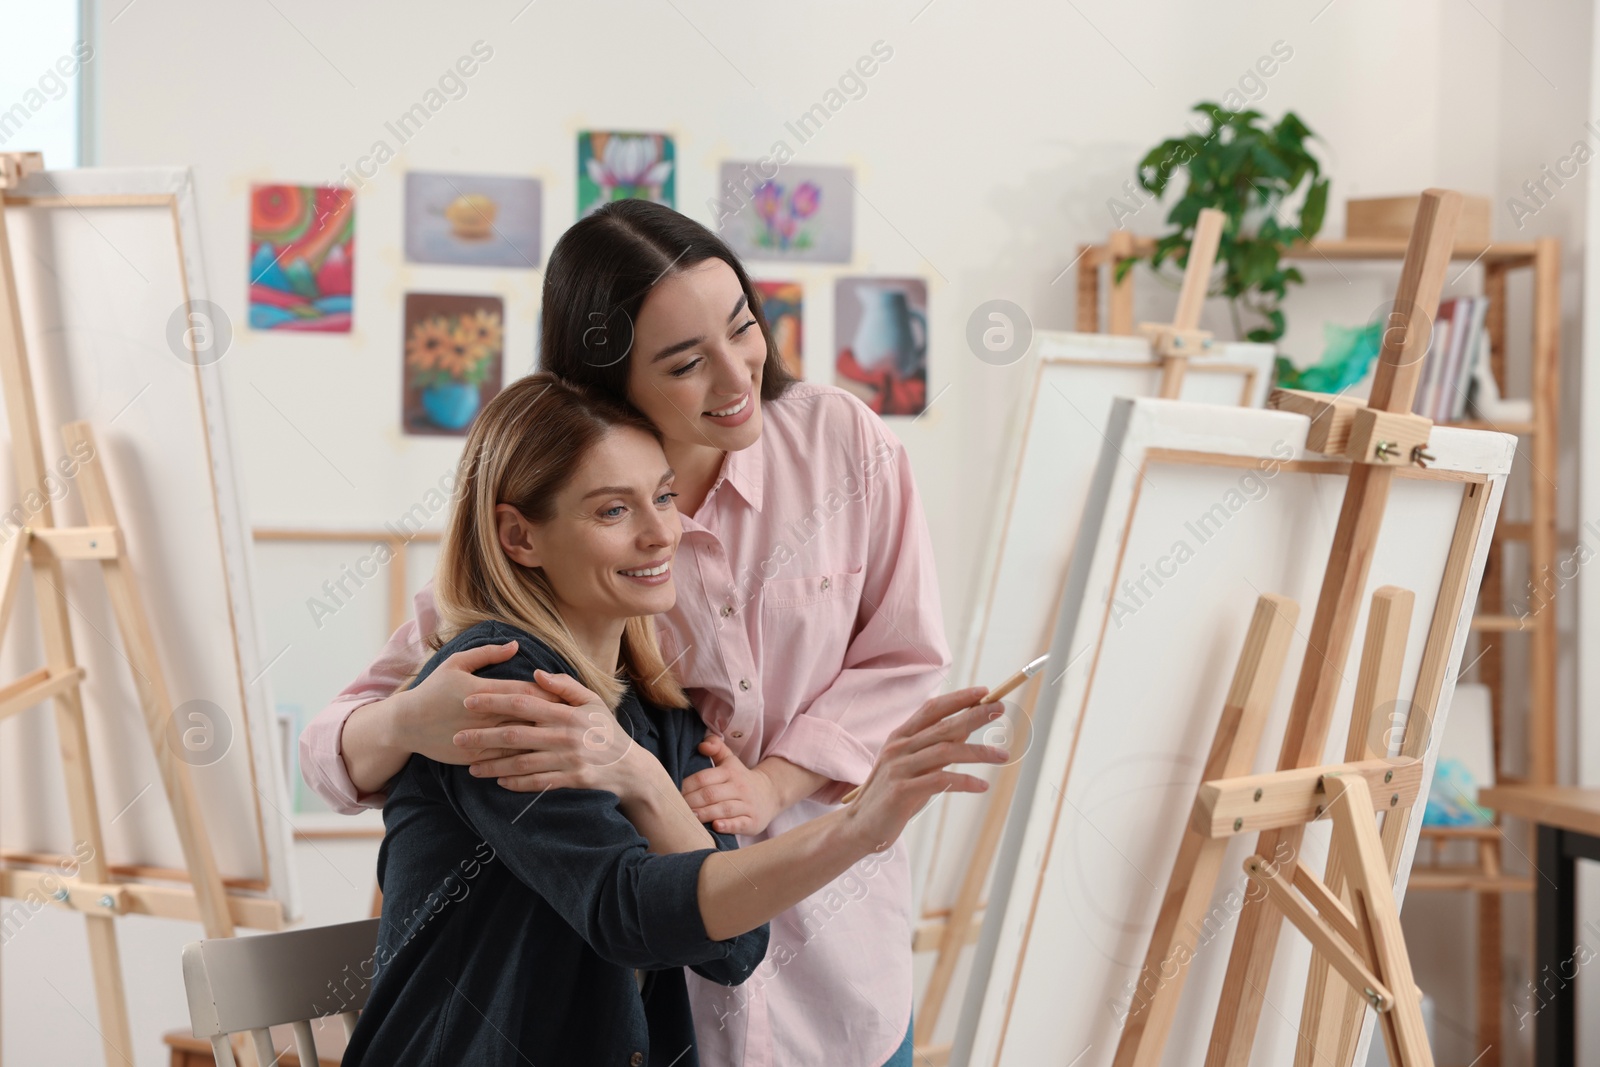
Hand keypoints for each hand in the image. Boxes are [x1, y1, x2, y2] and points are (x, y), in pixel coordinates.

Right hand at [390, 640, 552, 764]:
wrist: (406, 724)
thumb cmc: (434, 689)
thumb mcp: (456, 664)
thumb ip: (487, 654)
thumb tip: (516, 645)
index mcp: (482, 691)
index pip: (525, 692)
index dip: (549, 693)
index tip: (568, 695)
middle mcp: (483, 715)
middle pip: (527, 717)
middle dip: (552, 717)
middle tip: (575, 718)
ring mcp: (478, 738)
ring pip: (519, 741)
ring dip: (542, 739)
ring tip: (566, 738)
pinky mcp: (474, 757)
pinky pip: (505, 759)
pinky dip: (525, 758)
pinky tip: (543, 757)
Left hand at [454, 670, 656, 798]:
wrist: (630, 767)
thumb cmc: (606, 729)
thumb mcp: (592, 700)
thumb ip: (564, 686)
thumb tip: (535, 673)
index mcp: (566, 713)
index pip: (522, 703)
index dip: (494, 701)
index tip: (469, 701)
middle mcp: (564, 736)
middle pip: (514, 735)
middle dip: (482, 737)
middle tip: (457, 738)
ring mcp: (567, 760)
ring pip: (520, 763)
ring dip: (492, 765)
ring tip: (470, 767)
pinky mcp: (569, 781)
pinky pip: (536, 783)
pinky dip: (515, 783)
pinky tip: (498, 781)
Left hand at [681, 734, 783, 835]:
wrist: (770, 794)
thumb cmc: (740, 779)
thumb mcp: (730, 761)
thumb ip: (716, 748)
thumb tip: (702, 744)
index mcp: (730, 772)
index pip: (703, 778)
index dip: (686, 786)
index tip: (672, 793)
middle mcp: (739, 787)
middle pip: (710, 794)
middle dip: (691, 801)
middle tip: (674, 809)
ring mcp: (747, 805)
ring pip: (723, 809)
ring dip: (704, 814)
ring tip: (689, 818)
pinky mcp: (753, 821)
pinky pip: (739, 824)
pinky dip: (727, 825)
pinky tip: (715, 827)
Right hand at [843, 687, 1008, 851]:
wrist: (861, 827)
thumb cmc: (891, 796)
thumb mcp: (912, 766)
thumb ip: (933, 748)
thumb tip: (965, 730)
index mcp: (899, 737)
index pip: (931, 709)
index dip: (958, 699)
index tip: (984, 692)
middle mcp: (898, 748)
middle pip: (943, 726)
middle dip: (974, 715)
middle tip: (1000, 707)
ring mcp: (899, 768)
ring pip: (946, 752)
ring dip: (978, 752)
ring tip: (1003, 755)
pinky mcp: (901, 791)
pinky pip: (940, 781)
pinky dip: (965, 782)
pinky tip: (982, 786)